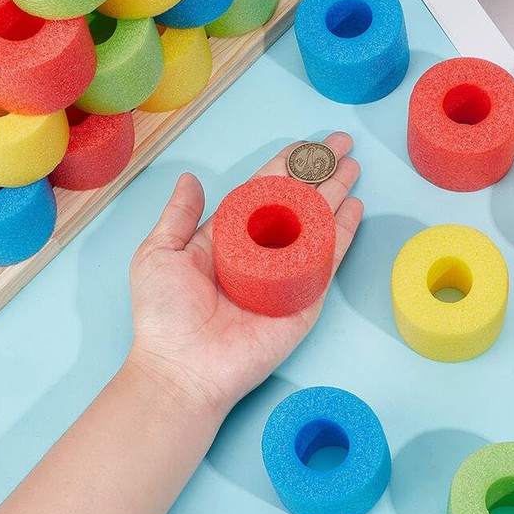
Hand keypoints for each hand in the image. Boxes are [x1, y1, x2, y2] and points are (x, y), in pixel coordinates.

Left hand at [127, 132, 362, 417]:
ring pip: (317, 224)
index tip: (306, 145)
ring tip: (353, 167)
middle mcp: (261, 251)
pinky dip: (343, 233)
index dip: (286, 166)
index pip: (264, 192)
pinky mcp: (304, 298)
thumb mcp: (161, 253)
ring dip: (335, 194)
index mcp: (229, 237)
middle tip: (342, 145)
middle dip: (319, 172)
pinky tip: (353, 208)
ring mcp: (286, 274)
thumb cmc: (165, 313)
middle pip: (297, 202)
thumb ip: (179, 216)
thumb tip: (190, 179)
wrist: (183, 368)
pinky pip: (327, 260)